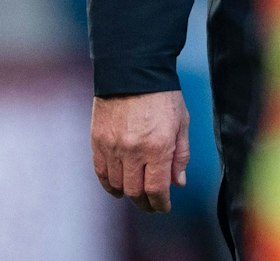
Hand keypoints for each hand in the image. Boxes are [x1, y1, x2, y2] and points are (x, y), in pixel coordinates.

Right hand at [91, 90, 188, 212]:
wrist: (133, 72)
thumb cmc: (162, 96)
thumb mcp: (182, 123)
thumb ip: (180, 155)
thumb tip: (178, 182)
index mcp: (157, 146)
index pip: (157, 187)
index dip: (160, 203)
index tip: (164, 207)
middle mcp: (133, 150)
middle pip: (135, 191)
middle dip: (145, 202)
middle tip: (151, 204)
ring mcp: (112, 147)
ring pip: (117, 184)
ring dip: (127, 194)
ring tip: (136, 195)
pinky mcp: (97, 141)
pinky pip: (101, 172)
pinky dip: (109, 184)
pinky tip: (117, 187)